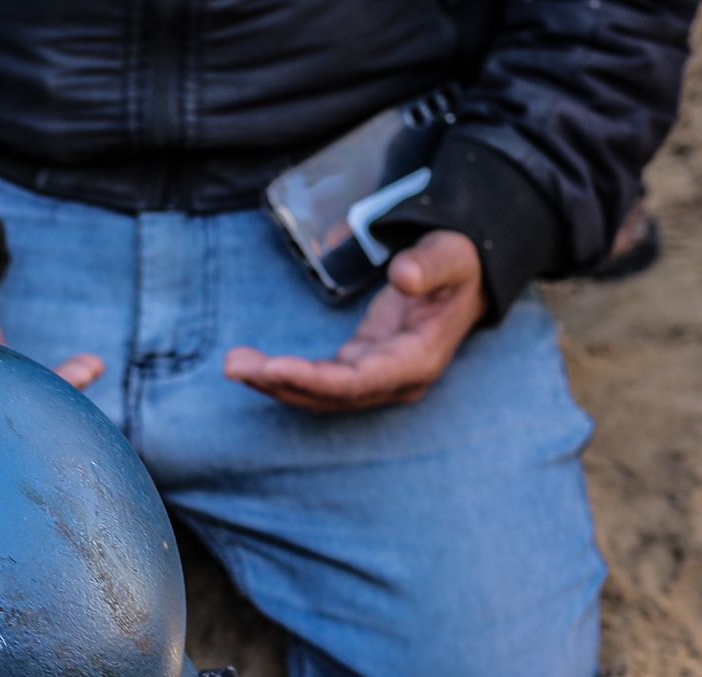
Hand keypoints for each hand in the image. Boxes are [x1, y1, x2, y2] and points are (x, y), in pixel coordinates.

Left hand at [224, 230, 484, 411]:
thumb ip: (431, 264)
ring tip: (233, 365)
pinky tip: (251, 365)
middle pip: (331, 395)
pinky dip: (284, 376)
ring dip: (274, 383)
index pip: (359, 382)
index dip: (313, 380)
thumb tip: (404, 276)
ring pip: (319, 394)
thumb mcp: (453, 255)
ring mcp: (378, 379)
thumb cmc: (459, 264)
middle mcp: (396, 380)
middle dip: (280, 383)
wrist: (468, 279)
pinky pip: (318, 381)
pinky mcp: (362, 369)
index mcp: (418, 360)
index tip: (272, 368)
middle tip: (234, 365)